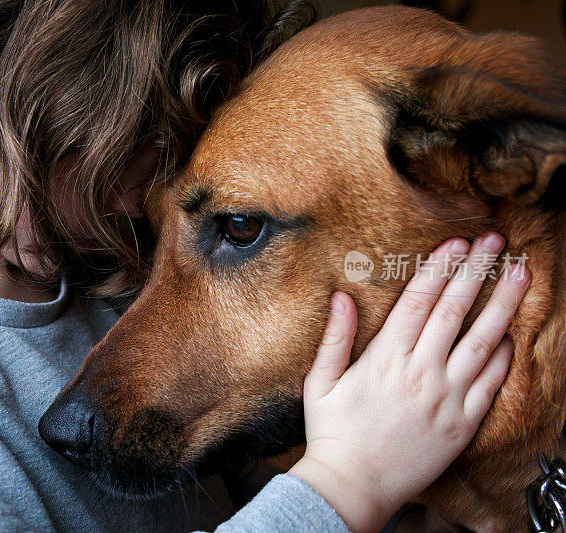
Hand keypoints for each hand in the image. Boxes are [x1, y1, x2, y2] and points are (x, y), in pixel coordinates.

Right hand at [289, 233, 529, 531]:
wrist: (354, 485)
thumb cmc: (333, 434)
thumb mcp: (321, 383)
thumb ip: (334, 338)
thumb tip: (341, 296)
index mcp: (385, 359)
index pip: (418, 301)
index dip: (439, 267)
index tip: (457, 242)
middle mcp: (421, 373)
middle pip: (454, 311)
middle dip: (477, 271)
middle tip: (495, 242)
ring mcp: (447, 398)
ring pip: (483, 342)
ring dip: (504, 304)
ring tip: (521, 274)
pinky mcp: (463, 423)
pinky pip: (492, 383)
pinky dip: (504, 356)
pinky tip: (511, 335)